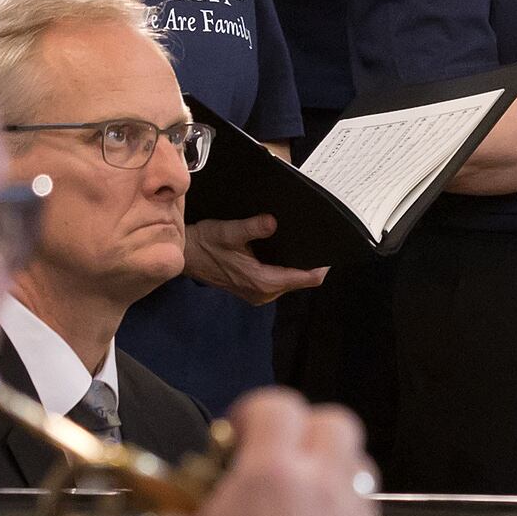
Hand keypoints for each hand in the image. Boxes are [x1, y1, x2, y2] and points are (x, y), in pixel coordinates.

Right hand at [138, 387, 374, 515]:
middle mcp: (319, 483)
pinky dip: (344, 506)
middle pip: (334, 421)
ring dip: (331, 464)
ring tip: (299, 488)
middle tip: (274, 452)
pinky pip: (364, 508)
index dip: (253, 410)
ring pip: (358, 462)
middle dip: (304, 427)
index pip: (276, 405)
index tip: (235, 434)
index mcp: (270, 472)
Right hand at [183, 212, 329, 303]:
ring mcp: (259, 294)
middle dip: (310, 264)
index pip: (304, 279)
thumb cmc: (205, 243)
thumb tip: (273, 222)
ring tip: (306, 243)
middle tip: (319, 240)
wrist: (185, 256)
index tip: (330, 250)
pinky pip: (279, 281)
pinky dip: (286, 269)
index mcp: (262, 281)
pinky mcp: (254, 289)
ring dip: (298, 266)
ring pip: (290, 281)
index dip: (320, 266)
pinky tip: (287, 252)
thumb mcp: (228, 231)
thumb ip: (252, 227)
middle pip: (300, 281)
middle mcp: (264, 293)